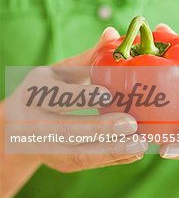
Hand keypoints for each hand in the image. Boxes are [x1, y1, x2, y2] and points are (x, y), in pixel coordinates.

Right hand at [4, 27, 147, 171]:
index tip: (105, 94)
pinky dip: (113, 159)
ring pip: (80, 153)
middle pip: (67, 131)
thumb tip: (113, 33)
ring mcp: (47, 149)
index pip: (56, 97)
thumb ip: (88, 57)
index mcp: (34, 95)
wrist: (19, 127)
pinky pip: (89, 163)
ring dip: (112, 150)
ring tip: (140, 143)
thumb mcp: (60, 72)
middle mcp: (34, 125)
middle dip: (100, 130)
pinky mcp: (63, 164)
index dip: (79, 97)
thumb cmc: (47, 91)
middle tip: (132, 125)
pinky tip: (135, 152)